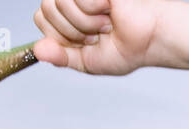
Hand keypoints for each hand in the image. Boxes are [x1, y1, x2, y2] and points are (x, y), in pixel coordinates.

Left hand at [33, 0, 166, 74]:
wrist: (151, 39)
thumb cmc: (127, 49)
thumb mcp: (88, 62)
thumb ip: (61, 57)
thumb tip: (37, 51)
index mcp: (65, 17)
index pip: (40, 19)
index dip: (60, 35)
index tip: (84, 43)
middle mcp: (70, 1)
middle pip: (46, 8)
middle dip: (73, 30)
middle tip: (97, 33)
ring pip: (60, 3)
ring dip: (86, 21)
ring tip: (105, 23)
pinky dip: (95, 9)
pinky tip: (109, 11)